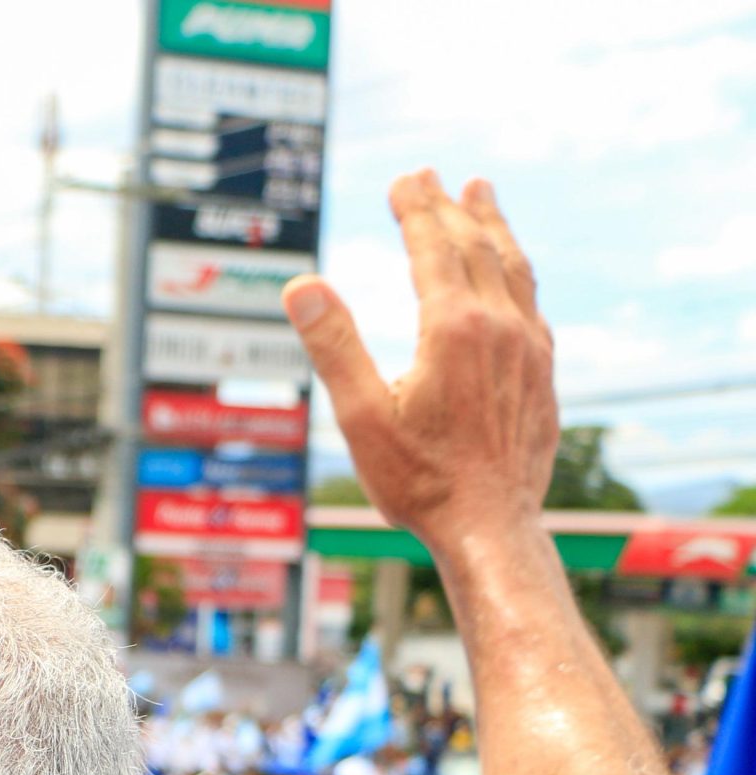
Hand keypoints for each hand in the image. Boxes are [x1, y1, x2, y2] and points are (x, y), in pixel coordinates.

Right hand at [283, 173, 554, 556]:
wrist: (491, 527)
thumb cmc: (419, 481)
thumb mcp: (362, 417)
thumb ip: (335, 345)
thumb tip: (301, 286)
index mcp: (454, 329)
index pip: (434, 248)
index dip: (416, 209)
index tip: (403, 179)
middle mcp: (501, 328)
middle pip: (476, 247)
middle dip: (451, 206)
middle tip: (432, 175)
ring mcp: (530, 349)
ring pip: (513, 268)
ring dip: (494, 227)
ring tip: (482, 194)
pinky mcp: (543, 373)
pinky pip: (530, 302)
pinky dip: (514, 270)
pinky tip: (508, 273)